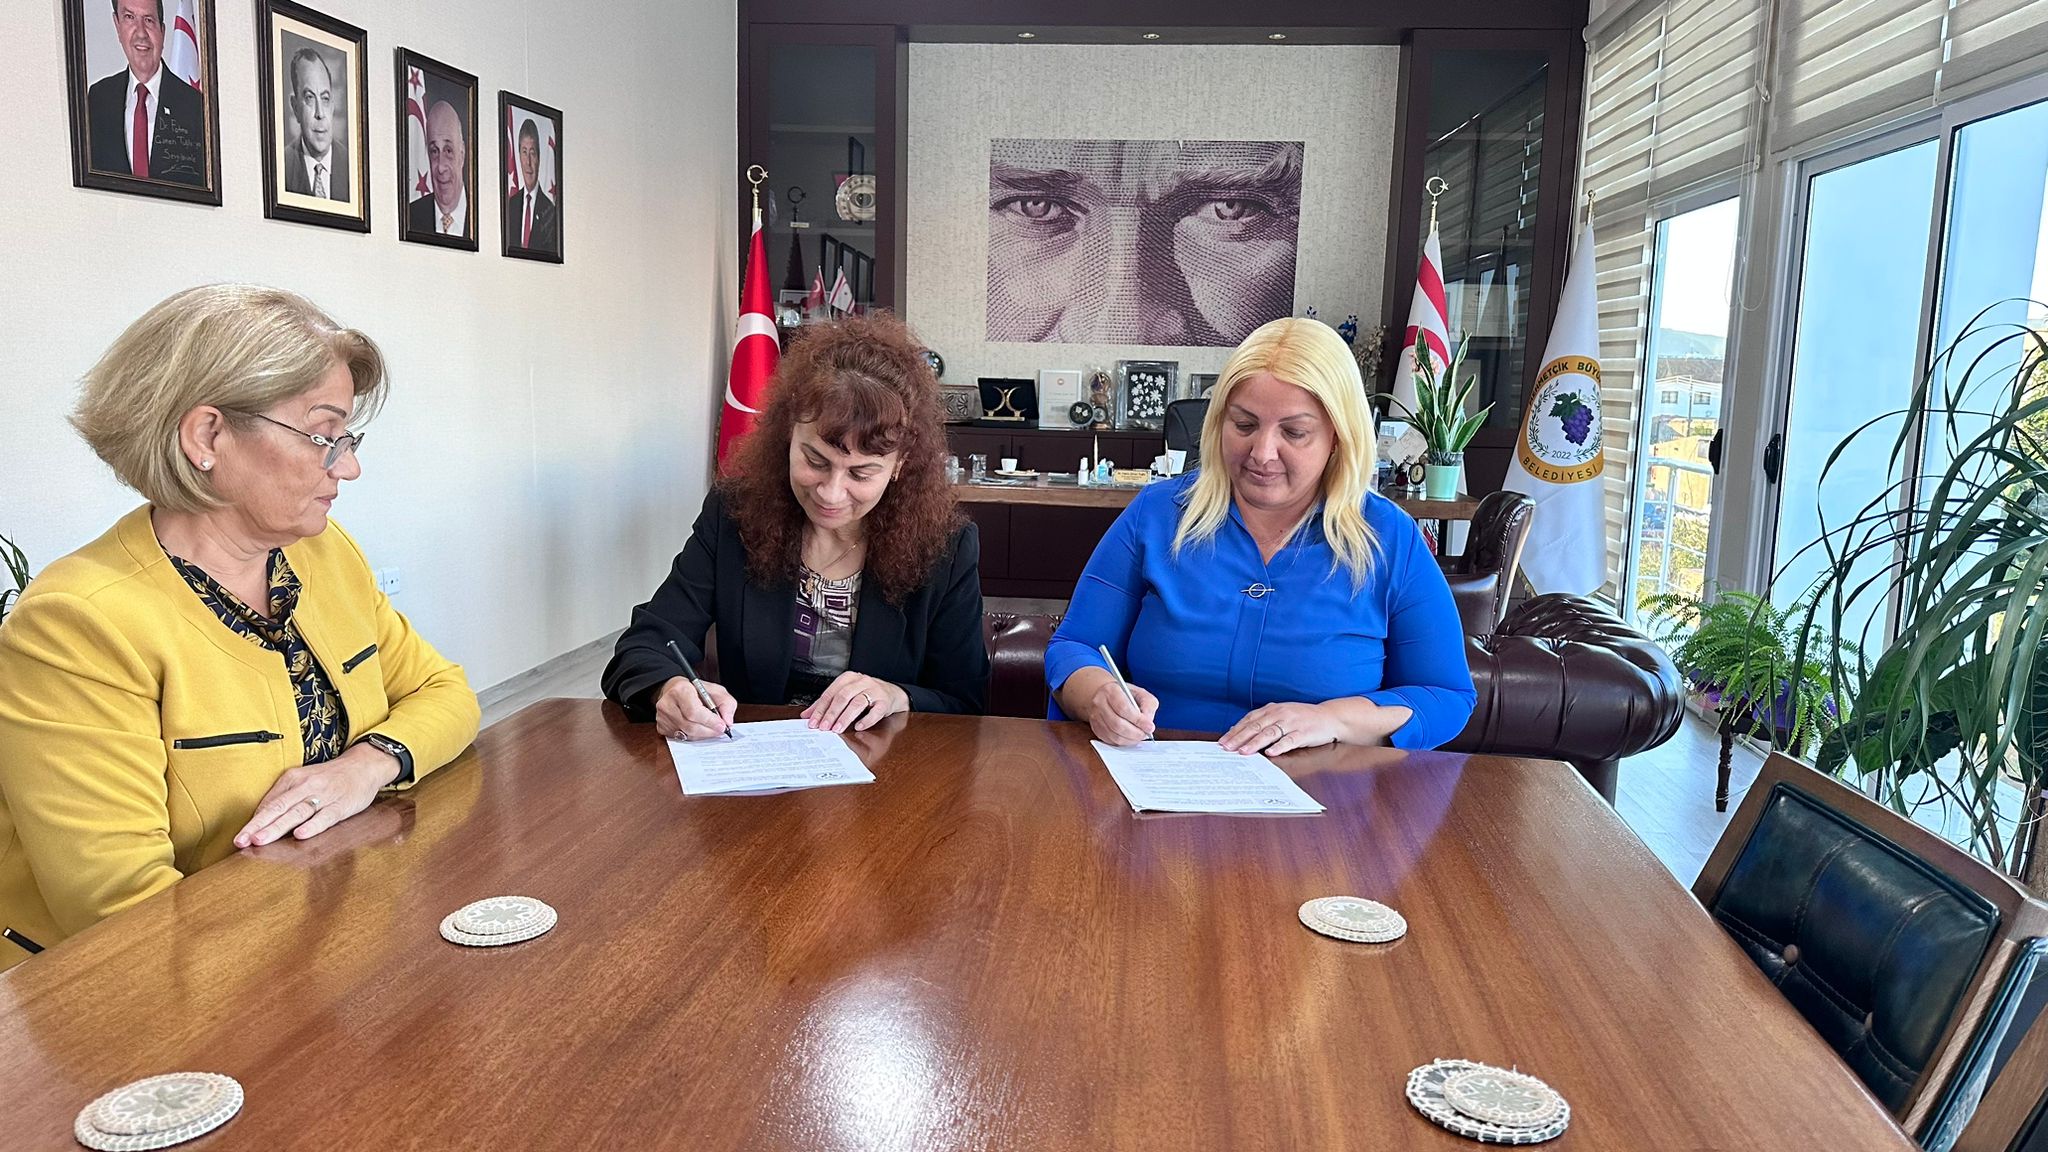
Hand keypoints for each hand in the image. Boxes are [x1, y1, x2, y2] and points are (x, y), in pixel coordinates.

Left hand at [233, 743, 398, 848]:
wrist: (364, 765)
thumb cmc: (330, 778)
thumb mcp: (304, 781)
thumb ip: (285, 798)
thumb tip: (261, 819)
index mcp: (294, 779)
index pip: (269, 803)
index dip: (253, 822)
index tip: (239, 838)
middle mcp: (307, 786)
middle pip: (279, 808)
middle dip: (258, 826)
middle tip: (242, 841)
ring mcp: (325, 795)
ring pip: (297, 813)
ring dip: (277, 827)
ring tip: (261, 840)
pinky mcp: (342, 805)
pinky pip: (326, 816)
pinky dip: (313, 826)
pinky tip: (301, 835)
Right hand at [655, 676, 737, 739]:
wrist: (675, 690)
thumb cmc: (696, 690)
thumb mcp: (716, 690)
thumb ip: (726, 703)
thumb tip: (728, 721)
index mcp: (680, 690)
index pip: (694, 711)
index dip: (710, 721)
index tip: (722, 725)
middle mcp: (667, 703)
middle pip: (690, 726)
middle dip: (708, 731)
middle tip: (720, 731)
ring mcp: (662, 717)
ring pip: (686, 734)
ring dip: (702, 735)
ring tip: (711, 730)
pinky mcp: (661, 727)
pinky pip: (680, 738)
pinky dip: (693, 737)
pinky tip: (699, 729)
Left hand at [802, 672, 907, 732]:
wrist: (892, 693)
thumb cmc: (866, 694)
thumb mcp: (846, 695)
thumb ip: (827, 704)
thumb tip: (807, 715)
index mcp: (848, 678)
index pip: (830, 693)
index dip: (820, 708)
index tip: (813, 721)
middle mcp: (861, 682)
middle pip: (842, 697)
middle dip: (831, 713)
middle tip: (824, 727)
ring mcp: (874, 690)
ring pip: (857, 703)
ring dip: (845, 717)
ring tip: (837, 729)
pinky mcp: (885, 702)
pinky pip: (876, 711)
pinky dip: (866, 720)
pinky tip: (859, 727)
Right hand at [1067, 667, 1157, 746]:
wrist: (1106, 696)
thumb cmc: (1125, 695)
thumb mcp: (1141, 693)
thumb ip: (1148, 706)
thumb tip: (1148, 723)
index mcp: (1111, 691)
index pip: (1123, 708)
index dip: (1138, 720)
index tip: (1150, 726)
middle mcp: (1100, 704)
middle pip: (1117, 724)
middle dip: (1135, 732)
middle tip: (1145, 734)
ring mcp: (1096, 717)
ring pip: (1113, 735)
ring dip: (1130, 739)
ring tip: (1139, 736)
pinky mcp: (1096, 729)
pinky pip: (1110, 740)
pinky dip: (1123, 742)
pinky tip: (1131, 738)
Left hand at [1219, 701, 1344, 755]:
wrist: (1330, 717)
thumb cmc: (1301, 718)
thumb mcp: (1280, 715)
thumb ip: (1261, 722)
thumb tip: (1237, 730)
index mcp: (1272, 709)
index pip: (1249, 720)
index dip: (1235, 731)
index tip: (1223, 742)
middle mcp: (1281, 714)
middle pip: (1256, 726)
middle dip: (1240, 738)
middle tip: (1227, 748)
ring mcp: (1293, 723)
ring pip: (1270, 733)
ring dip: (1255, 743)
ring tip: (1243, 752)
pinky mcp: (1304, 733)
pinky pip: (1290, 740)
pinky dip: (1280, 746)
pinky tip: (1270, 753)